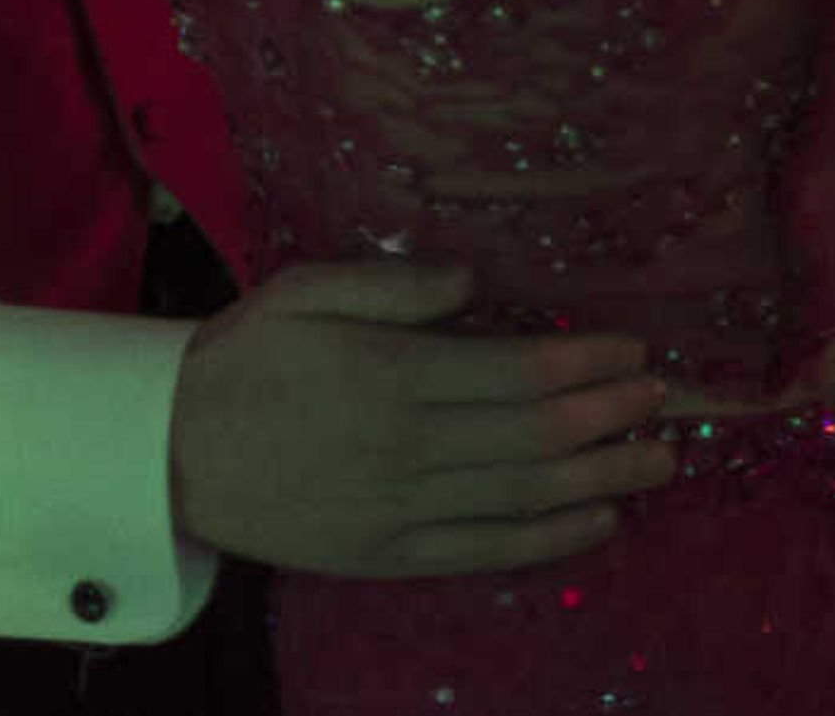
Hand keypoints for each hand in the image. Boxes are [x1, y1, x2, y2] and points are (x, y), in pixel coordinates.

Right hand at [168, 263, 677, 576]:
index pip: (516, 369)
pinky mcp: (393, 554)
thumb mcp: (299, 292)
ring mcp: (403, 506)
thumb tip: (473, 280)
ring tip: (657, 459)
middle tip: (663, 400)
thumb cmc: (242, 360)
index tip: (631, 351)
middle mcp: (407, 443)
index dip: (585, 360)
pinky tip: (599, 520)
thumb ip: (388, 283)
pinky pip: (492, 549)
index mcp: (388, 371)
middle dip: (611, 414)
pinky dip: (555, 538)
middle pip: (538, 433)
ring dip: (605, 476)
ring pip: (529, 494)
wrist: (171, 452)